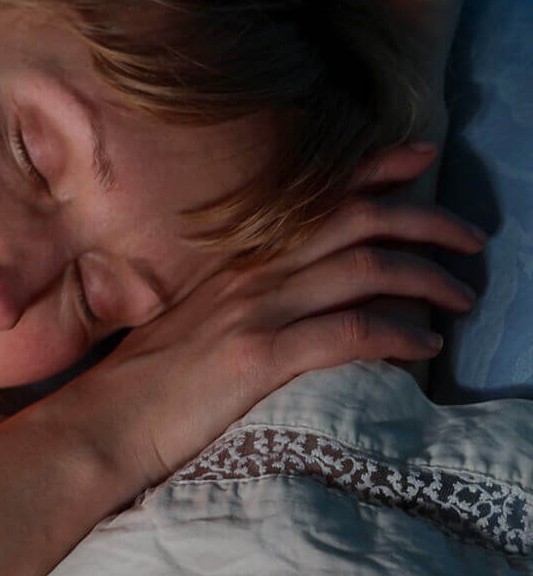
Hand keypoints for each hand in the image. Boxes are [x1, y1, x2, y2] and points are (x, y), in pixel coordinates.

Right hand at [44, 142, 484, 489]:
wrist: (105, 422)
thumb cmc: (147, 380)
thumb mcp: (195, 318)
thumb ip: (244, 294)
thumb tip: (304, 291)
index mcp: (235, 258)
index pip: (314, 196)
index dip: (375, 169)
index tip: (422, 153)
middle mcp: (250, 272)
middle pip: (356, 222)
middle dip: (426, 219)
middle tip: (470, 238)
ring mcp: (254, 311)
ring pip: (365, 269)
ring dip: (428, 278)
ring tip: (460, 296)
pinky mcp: (259, 357)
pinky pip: (351, 332)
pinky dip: (400, 334)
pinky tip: (425, 345)